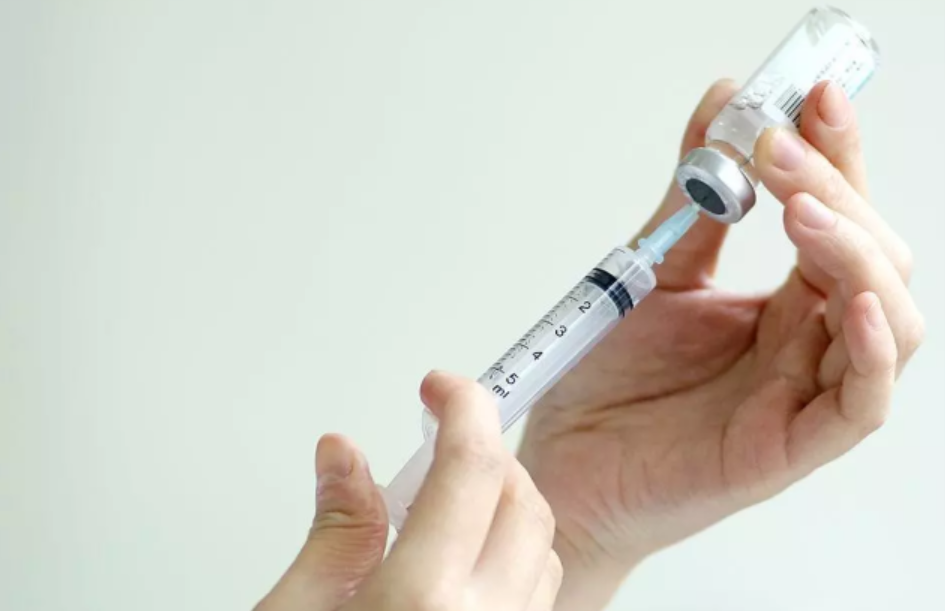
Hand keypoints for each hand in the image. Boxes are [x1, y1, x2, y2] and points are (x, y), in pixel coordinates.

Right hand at [255, 372, 562, 610]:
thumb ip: (333, 531)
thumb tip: (343, 455)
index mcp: (420, 601)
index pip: (473, 469)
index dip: (464, 408)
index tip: (442, 387)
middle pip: (523, 501)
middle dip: (487, 454)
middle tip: (441, 440)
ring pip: (544, 548)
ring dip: (507, 504)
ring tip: (449, 499)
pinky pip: (541, 594)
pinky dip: (517, 554)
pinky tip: (469, 555)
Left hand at [518, 80, 924, 609]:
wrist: (563, 468)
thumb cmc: (607, 385)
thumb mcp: (651, 273)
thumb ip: (692, 200)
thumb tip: (723, 103)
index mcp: (781, 304)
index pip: (837, 219)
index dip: (837, 155)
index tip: (812, 96)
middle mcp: (804, 344)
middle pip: (872, 257)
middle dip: (836, 189)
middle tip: (780, 145)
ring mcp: (801, 396)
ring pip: (888, 320)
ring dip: (856, 252)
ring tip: (800, 208)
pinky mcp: (788, 449)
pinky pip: (861, 403)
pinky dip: (872, 349)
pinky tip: (851, 301)